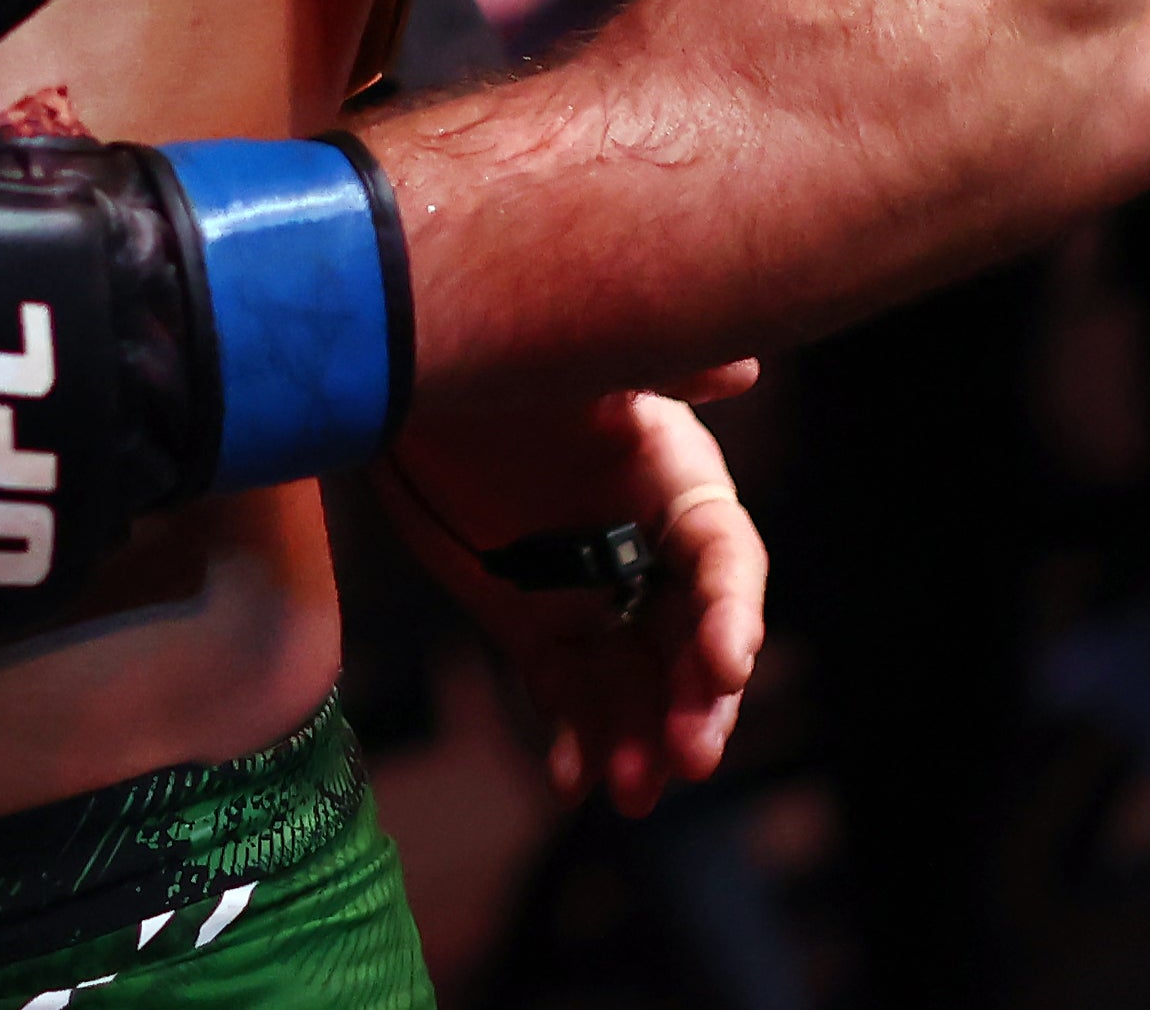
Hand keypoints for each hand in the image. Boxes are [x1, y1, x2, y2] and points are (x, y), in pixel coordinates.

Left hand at [378, 382, 765, 815]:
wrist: (410, 382)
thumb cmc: (509, 357)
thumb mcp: (578, 361)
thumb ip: (655, 370)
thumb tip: (740, 366)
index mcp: (677, 489)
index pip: (727, 563)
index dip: (734, 613)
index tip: (729, 662)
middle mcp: (648, 555)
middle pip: (692, 644)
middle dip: (697, 705)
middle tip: (691, 757)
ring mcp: (594, 598)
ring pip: (636, 686)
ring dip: (642, 742)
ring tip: (634, 792)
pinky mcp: (538, 629)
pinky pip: (568, 696)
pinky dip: (577, 742)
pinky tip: (571, 780)